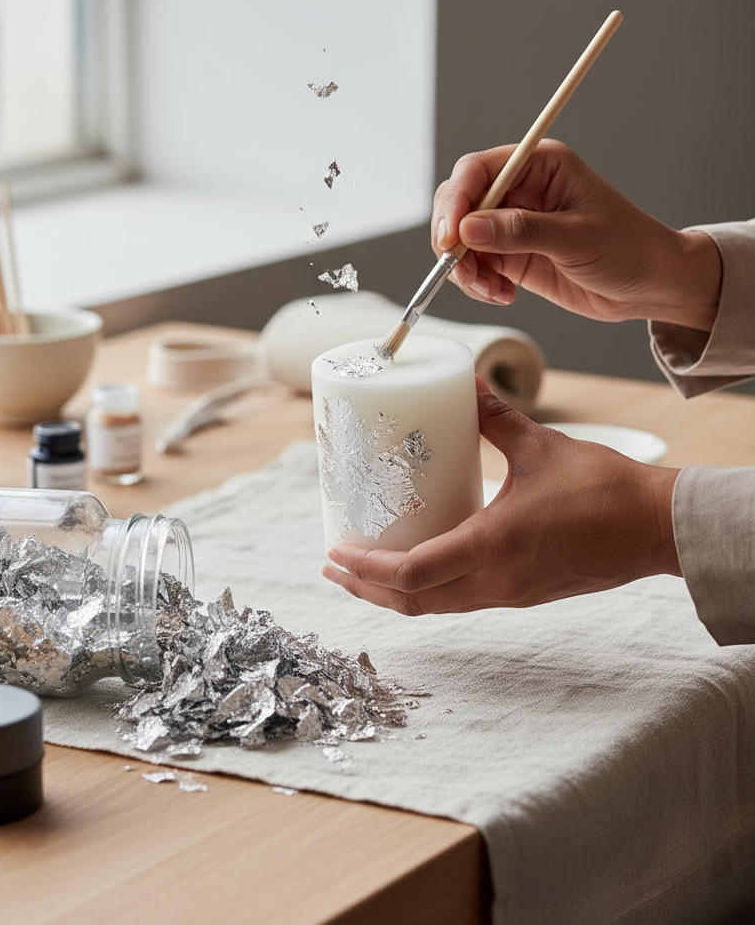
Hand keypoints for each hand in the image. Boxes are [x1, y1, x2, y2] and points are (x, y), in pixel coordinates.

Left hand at [322, 379, 680, 615]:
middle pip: (412, 602)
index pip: (411, 575)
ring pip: (435, 606)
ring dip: (393, 594)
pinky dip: (426, 591)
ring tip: (363, 570)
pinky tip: (416, 566)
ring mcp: (509, 594)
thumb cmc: (605, 488)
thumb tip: (466, 386)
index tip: (335, 553)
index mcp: (492, 546)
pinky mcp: (522, 594)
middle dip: (365, 589)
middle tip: (334, 566)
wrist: (658, 528)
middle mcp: (495, 581)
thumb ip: (495, 417)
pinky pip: (459, 600)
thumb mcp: (540, 446)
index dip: (365, 570)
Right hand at [432, 139, 720, 332]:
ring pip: (460, 239)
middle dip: (452, 238)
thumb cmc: (629, 248)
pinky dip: (477, 284)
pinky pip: (474, 265)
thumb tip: (468, 229)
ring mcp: (511, 224)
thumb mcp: (576, 237)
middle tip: (459, 268)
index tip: (450, 237)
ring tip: (490, 289)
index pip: (478, 170)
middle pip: (459, 203)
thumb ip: (520, 232)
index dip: (456, 200)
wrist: (649, 286)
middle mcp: (520, 191)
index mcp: (540, 166)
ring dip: (464, 268)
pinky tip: (501, 295)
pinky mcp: (509, 255)